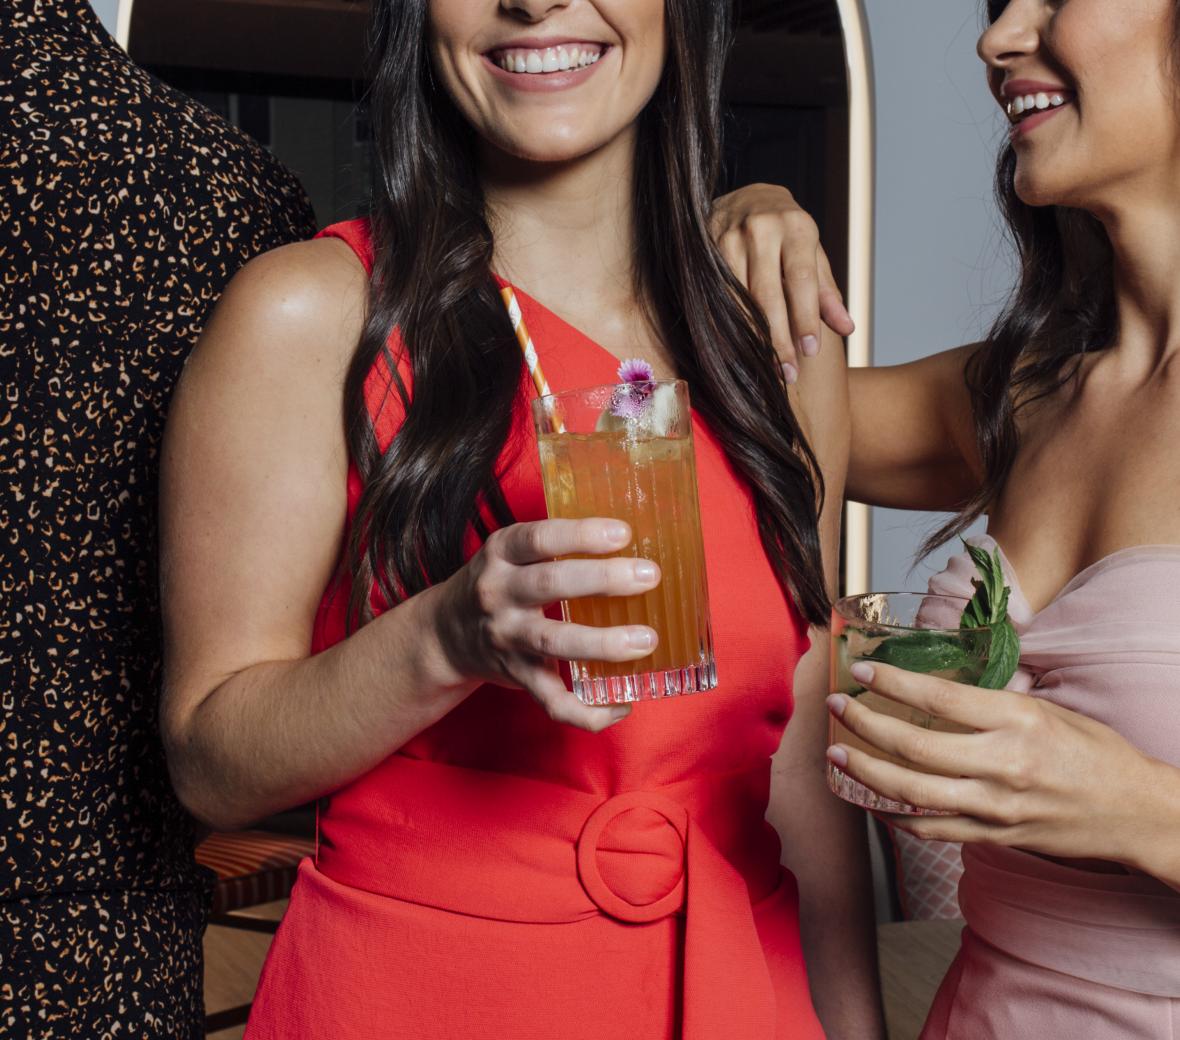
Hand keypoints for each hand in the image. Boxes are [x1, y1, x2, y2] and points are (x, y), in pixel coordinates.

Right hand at [432, 518, 659, 731]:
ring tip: (646, 640)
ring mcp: (507, 638)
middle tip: (649, 576)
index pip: (539, 538)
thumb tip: (633, 540)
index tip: (623, 534)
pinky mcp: (517, 676)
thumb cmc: (498, 584)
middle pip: (550, 583)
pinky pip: (552, 700)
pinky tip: (623, 704)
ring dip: (603, 642)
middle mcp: (499, 593)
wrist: (445, 634)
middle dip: (603, 579)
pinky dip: (588, 711)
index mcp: (501, 554)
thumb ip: (554, 545)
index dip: (581, 535)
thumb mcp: (510, 552)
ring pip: (554, 642)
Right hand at [710, 183, 853, 381]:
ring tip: (765, 368)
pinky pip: (715, 296)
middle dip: (778, 338)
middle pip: (767, 295)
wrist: (747, 198)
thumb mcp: (813, 254)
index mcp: (796, 227)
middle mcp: (761, 228)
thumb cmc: (787, 234)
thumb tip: (847, 328)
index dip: (805, 318)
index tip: (811, 351)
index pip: (801, 280)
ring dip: (750, 338)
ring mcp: (728, 237)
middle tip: (788, 372)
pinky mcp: (704, 248)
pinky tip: (734, 350)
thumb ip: (827, 292)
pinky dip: (724, 326)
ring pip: (737, 298)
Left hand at [826, 662, 1162, 866]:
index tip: (862, 671)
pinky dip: (893, 815)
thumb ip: (990, 703)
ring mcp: (995, 806)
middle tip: (838, 709)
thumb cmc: (1093, 752)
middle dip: (865, 724)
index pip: (939, 697)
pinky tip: (870, 799)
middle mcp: (1003, 763)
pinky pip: (930, 829)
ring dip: (865, 771)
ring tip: (837, 753)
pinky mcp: (993, 836)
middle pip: (914, 744)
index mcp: (1017, 720)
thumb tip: (932, 687)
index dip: (893, 682)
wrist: (1134, 812)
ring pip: (912, 792)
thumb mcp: (1046, 709)